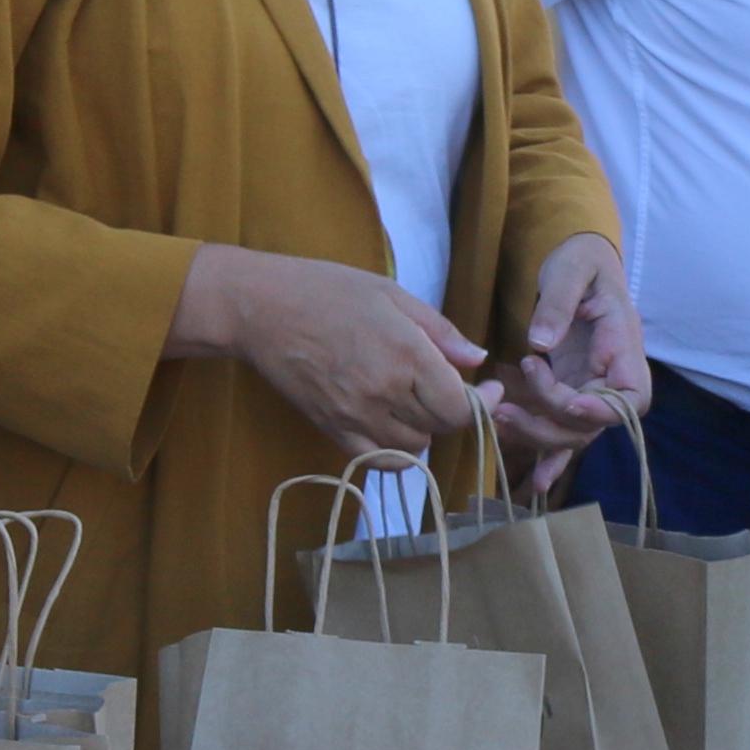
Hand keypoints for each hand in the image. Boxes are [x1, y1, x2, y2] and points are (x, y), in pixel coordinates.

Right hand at [182, 243, 496, 459]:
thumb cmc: (328, 289)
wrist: (260, 309)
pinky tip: (394, 424)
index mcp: (406, 355)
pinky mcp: (331, 429)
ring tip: (417, 398)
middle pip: (442, 427)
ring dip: (425, 426)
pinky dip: (395, 449)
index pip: (461, 407)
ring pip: (413, 446)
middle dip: (455, 408)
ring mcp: (355, 417)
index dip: (484, 402)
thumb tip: (478, 358)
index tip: (489, 386)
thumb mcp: (392, 294)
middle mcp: (384, 393)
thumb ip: (439, 330)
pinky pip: (377, 460)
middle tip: (450, 384)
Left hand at [507, 234, 649, 448]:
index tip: (570, 402)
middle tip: (509, 408)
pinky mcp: (571, 391)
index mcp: (624, 345)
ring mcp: (592, 387)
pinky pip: (565, 429)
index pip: (630, 396)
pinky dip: (552, 456)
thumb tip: (541, 343)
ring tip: (501, 419)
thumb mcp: (570, 269)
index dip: (604, 410)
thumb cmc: (582, 261)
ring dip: (541, 437)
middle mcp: (613, 374)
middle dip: (553, 423)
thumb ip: (558, 303)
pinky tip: (535, 482)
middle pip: (595, 423)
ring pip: (576, 432)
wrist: (581, 262)